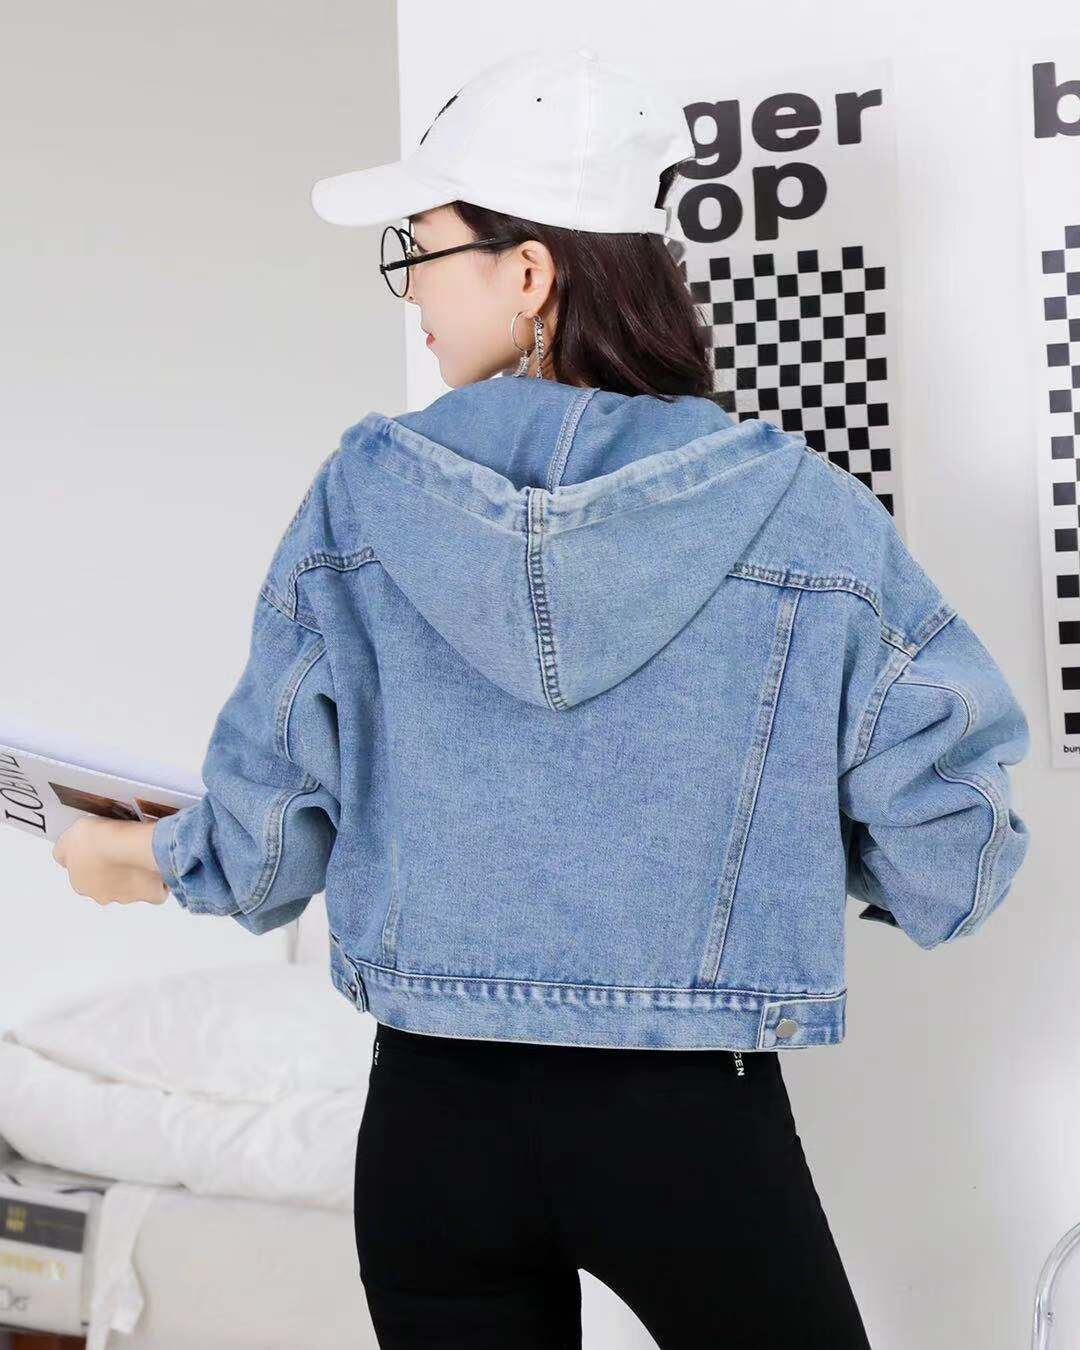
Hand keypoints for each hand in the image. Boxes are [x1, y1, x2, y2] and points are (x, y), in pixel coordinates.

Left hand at [52, 817, 169, 905]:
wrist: (130, 845)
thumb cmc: (101, 841)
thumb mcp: (70, 835)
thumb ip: (64, 849)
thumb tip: (62, 854)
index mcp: (80, 884)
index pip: (82, 875)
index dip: (91, 860)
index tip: (99, 846)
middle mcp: (102, 895)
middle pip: (106, 884)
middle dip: (113, 871)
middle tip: (120, 850)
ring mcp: (128, 896)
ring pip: (131, 888)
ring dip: (134, 874)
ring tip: (139, 853)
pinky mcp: (151, 895)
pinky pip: (155, 891)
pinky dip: (157, 882)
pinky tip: (156, 867)